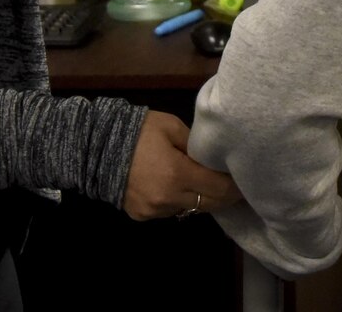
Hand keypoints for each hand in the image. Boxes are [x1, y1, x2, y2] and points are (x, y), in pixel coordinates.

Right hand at [120, 111, 241, 220]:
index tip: (245, 181)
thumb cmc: (138, 131)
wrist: (96, 146)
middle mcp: (168, 198)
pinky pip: (169, 211)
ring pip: (190, 209)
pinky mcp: (141, 215)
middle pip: (209, 204)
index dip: (235, 186)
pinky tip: (178, 187)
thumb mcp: (172, 126)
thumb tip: (213, 157)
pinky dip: (178, 201)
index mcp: (178, 174)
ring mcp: (154, 210)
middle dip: (225, 196)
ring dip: (201, 198)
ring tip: (208, 184)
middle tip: (236, 186)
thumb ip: (196, 144)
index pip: (218, 188)